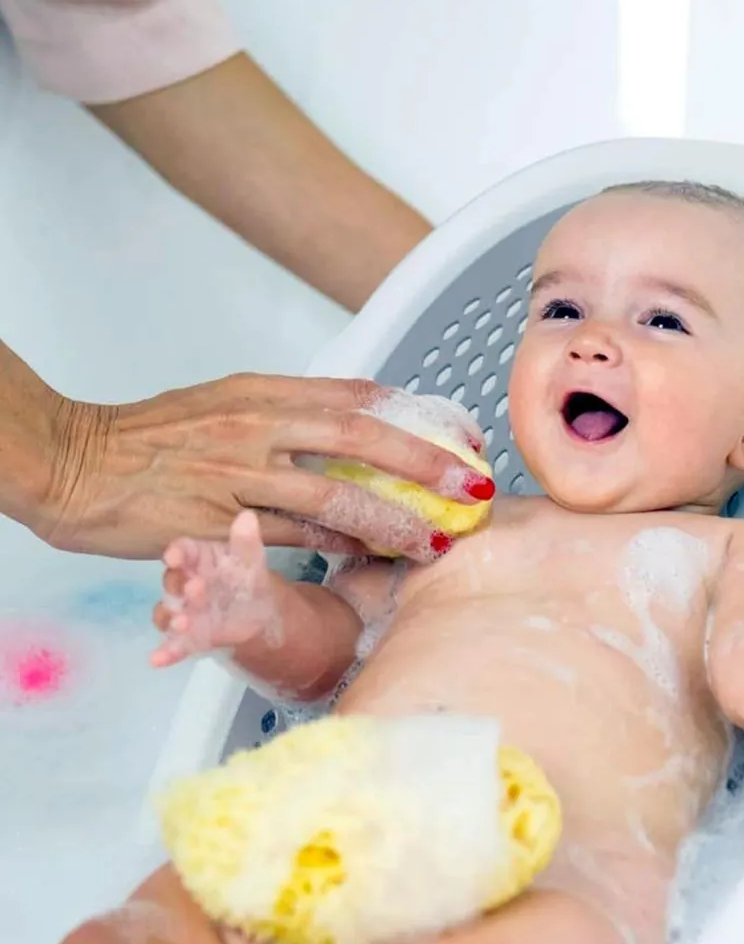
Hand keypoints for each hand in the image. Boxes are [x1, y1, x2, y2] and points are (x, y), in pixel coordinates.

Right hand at [38, 373, 492, 560]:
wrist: (73, 463)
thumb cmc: (149, 436)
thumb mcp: (224, 403)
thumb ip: (287, 414)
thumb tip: (353, 428)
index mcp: (261, 390)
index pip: (356, 395)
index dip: (416, 416)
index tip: (459, 436)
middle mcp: (255, 423)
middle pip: (360, 437)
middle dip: (425, 463)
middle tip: (471, 484)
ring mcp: (236, 471)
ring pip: (334, 493)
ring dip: (392, 518)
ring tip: (435, 537)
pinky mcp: (216, 519)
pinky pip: (292, 534)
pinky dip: (337, 543)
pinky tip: (371, 553)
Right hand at [151, 511, 275, 667]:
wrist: (259, 614)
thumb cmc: (248, 580)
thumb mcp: (252, 561)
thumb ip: (247, 542)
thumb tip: (247, 517)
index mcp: (199, 560)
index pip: (183, 551)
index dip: (177, 553)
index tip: (175, 557)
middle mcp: (185, 583)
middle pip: (173, 582)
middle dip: (180, 586)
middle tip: (197, 589)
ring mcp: (184, 611)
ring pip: (168, 613)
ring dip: (171, 618)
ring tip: (184, 623)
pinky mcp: (188, 637)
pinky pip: (173, 645)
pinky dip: (165, 652)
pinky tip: (157, 660)